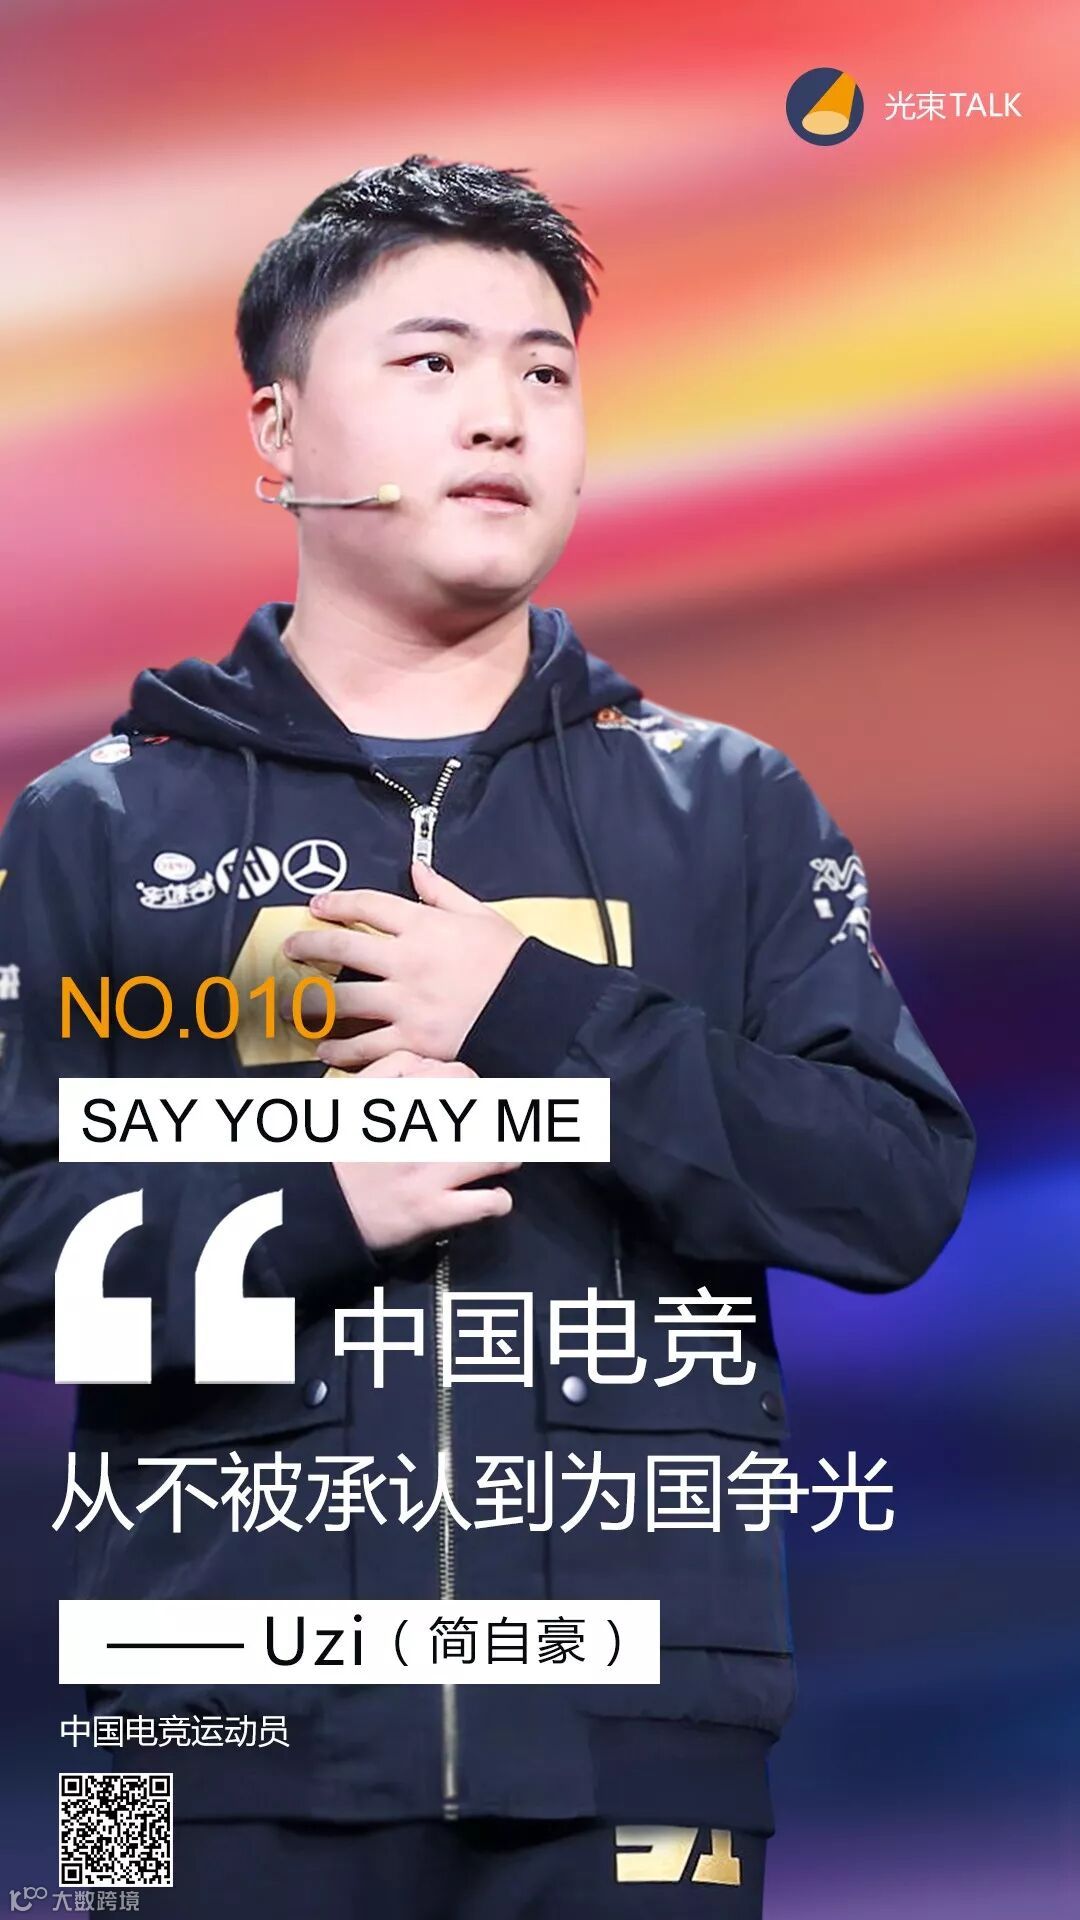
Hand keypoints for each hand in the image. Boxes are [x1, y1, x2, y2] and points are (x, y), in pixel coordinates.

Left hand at [281, 860, 525, 1068]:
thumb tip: (418, 870)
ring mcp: (407, 1002)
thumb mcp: (481, 916)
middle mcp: (408, 962)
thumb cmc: (512, 962)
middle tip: (291, 949)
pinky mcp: (413, 1037)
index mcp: (424, 926)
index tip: (318, 906)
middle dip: (309, 946)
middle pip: (342, 948)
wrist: (534, 1007)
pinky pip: (367, 1045)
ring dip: (312, 1003)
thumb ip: (443, 893)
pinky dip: (342, 1050)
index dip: (337, 902)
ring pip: (344, 1000)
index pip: (368, 906)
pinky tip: (326, 1049)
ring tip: (293, 1006)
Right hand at [331, 1050, 520, 1252]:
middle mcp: (415, 1133)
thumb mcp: (352, 1094)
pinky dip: (497, 1200)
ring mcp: (427, 1173)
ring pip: (496, 1154)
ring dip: (506, 1156)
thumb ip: (392, 1069)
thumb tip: (433, 1065)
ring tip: (500, 1160)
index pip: (458, 1076)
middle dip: (497, 1119)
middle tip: (493, 1129)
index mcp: (398, 1100)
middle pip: (485, 1111)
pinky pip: (486, 1202)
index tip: (472, 1099)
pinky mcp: (431, 1212)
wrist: (314, 1208)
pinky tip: (488, 1197)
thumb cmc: (337, 1152)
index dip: (473, 1086)